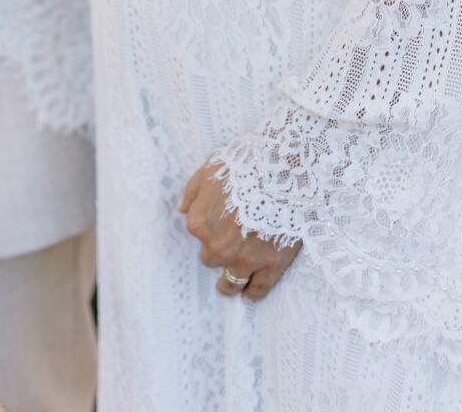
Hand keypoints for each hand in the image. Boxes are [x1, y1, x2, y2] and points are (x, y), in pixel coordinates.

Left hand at [180, 161, 300, 301]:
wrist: (280, 172)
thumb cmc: (243, 166)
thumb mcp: (209, 171)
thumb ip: (192, 193)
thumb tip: (181, 210)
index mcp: (200, 224)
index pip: (198, 235)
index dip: (209, 229)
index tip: (218, 225)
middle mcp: (218, 247)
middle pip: (212, 259)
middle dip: (219, 252)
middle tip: (229, 245)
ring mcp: (244, 259)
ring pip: (231, 282)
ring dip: (228, 285)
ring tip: (229, 288)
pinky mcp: (270, 265)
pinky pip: (258, 288)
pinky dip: (252, 293)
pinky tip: (248, 295)